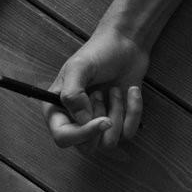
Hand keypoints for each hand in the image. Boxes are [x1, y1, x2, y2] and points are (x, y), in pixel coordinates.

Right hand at [45, 25, 150, 152]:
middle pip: (86, 147)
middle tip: (100, 94)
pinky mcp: (119, 124)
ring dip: (117, 114)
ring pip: (109, 142)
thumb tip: (81, 120)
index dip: (81, 135)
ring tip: (115, 90)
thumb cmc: (99, 52)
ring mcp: (98, 124)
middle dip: (100, 123)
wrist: (126, 44)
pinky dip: (134, 110)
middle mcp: (76, 121)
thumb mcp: (79, 67)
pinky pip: (129, 133)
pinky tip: (131, 91)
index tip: (102, 121)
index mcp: (58, 110)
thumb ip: (72, 94)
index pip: (63, 137)